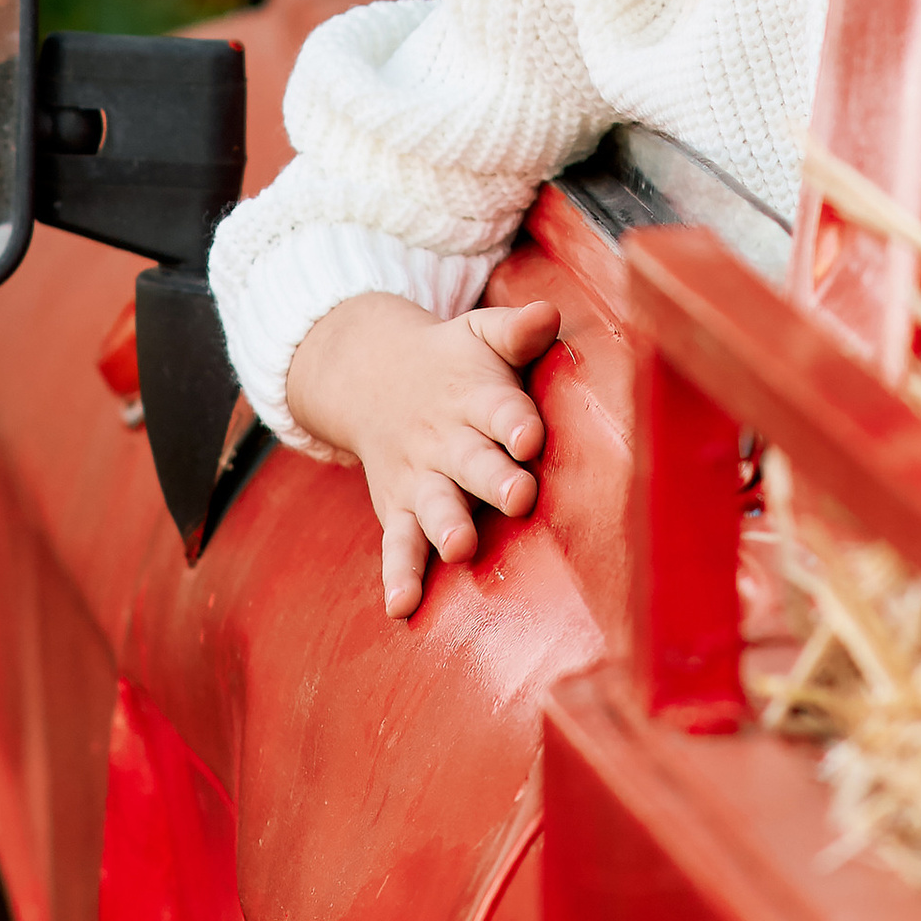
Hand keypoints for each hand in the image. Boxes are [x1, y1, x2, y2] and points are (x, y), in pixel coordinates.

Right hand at [284, 290, 561, 619]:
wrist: (371, 376)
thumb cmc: (453, 362)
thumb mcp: (480, 334)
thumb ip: (516, 330)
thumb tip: (549, 313)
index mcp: (475, 398)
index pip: (498, 408)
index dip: (515, 422)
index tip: (530, 437)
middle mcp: (446, 441)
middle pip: (471, 461)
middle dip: (493, 479)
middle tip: (517, 495)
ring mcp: (420, 479)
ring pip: (433, 506)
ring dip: (447, 526)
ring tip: (460, 547)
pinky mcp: (399, 510)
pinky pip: (397, 545)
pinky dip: (398, 575)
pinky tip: (400, 607)